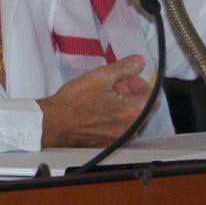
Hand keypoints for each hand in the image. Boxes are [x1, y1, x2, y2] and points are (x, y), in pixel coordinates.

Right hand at [37, 55, 155, 147]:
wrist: (52, 123)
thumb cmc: (75, 100)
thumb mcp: (101, 76)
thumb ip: (124, 68)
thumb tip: (140, 61)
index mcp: (133, 113)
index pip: (153, 97)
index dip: (142, 83)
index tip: (128, 78)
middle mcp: (130, 130)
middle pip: (144, 109)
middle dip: (134, 93)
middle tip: (117, 83)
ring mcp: (120, 139)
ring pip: (133, 118)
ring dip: (125, 104)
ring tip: (107, 93)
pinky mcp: (109, 144)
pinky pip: (122, 128)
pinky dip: (118, 116)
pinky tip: (102, 107)